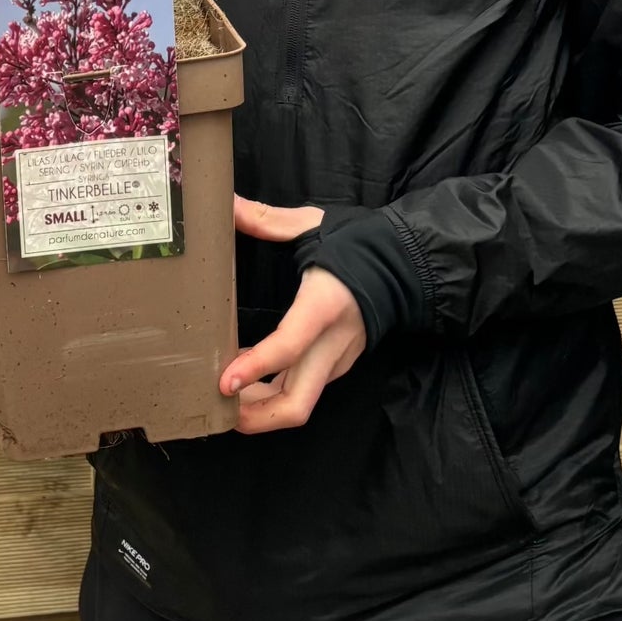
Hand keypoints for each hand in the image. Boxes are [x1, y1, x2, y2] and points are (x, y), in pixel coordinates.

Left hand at [219, 194, 366, 433]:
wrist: (405, 263)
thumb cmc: (357, 244)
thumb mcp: (313, 226)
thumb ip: (267, 219)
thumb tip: (227, 204)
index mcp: (324, 305)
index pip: (290, 346)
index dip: (255, 367)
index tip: (224, 380)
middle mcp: (333, 342)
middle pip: (298, 403)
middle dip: (255, 416)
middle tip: (217, 407)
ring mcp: (338, 359)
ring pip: (300, 403)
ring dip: (261, 410)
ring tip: (224, 398)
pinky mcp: (338, 364)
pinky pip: (304, 388)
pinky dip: (274, 392)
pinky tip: (248, 380)